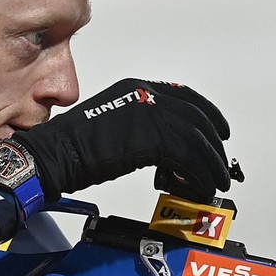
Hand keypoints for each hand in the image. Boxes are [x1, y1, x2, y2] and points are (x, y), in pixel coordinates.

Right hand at [0, 79, 232, 202]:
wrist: (55, 154)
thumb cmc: (73, 146)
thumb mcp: (114, 125)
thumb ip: (143, 128)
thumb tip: (168, 149)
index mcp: (138, 88)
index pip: (185, 98)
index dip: (208, 116)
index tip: (220, 132)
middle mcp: (147, 95)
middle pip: (197, 118)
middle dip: (214, 145)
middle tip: (221, 166)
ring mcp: (150, 114)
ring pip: (196, 139)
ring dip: (210, 165)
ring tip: (215, 183)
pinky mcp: (150, 138)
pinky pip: (188, 158)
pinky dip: (199, 175)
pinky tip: (200, 187)